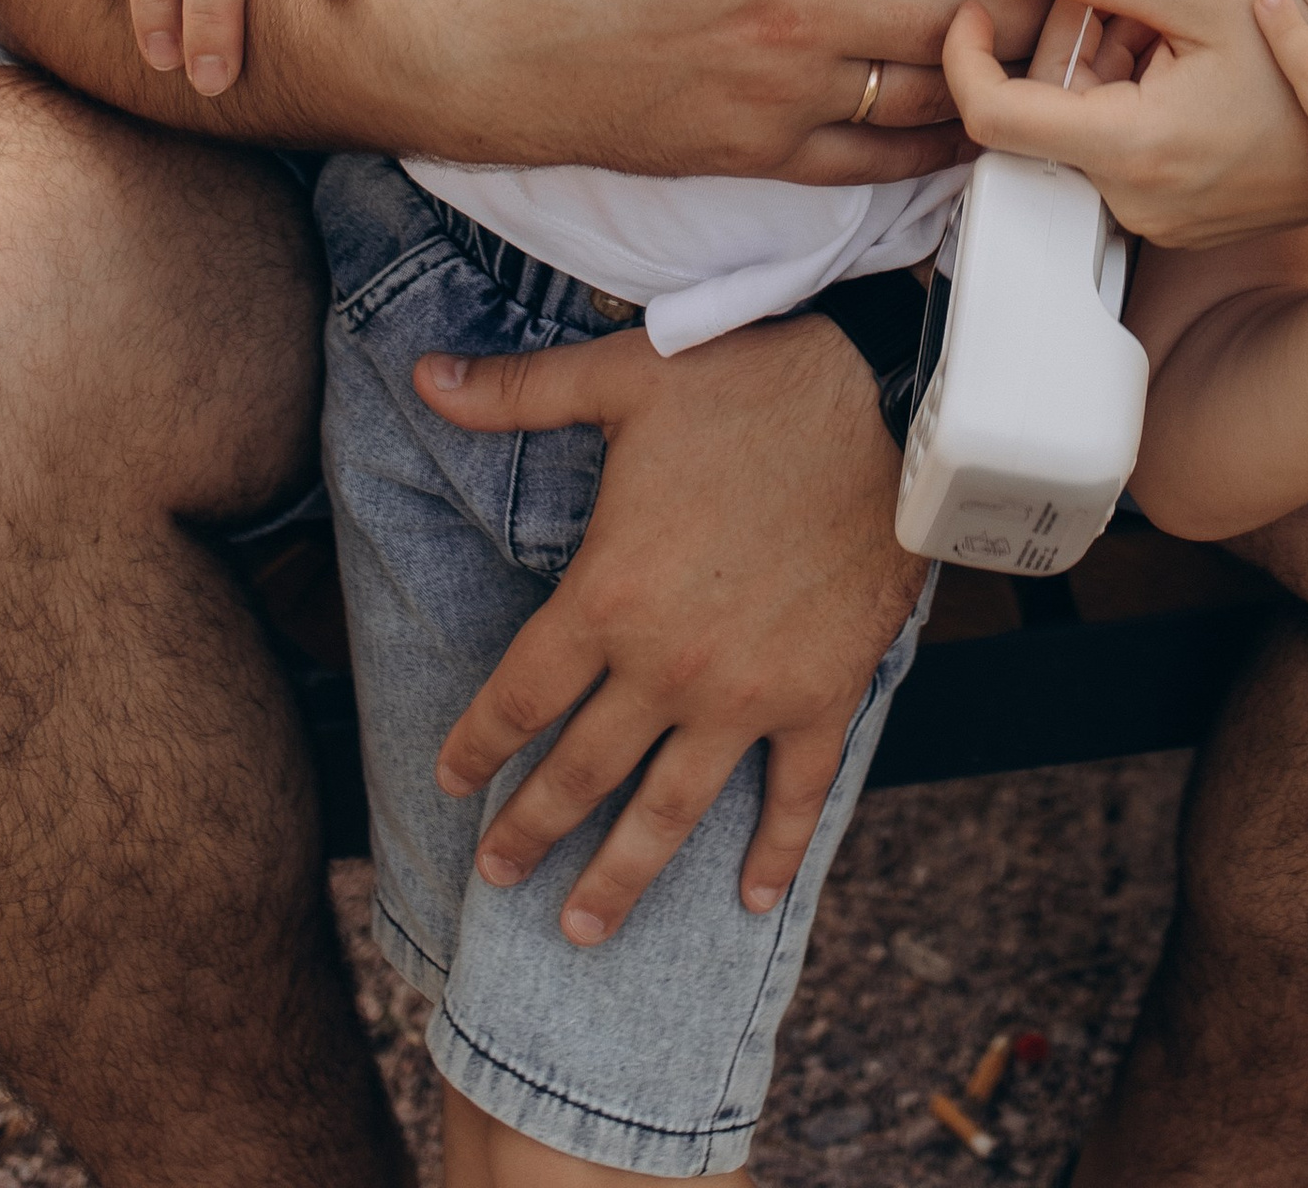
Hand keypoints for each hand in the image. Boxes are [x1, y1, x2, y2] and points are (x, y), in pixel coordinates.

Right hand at [392, 0, 1094, 179]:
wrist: (451, 41)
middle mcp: (789, 2)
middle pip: (960, 11)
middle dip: (1039, 0)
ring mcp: (774, 87)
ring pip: (931, 96)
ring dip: (999, 79)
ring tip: (1052, 63)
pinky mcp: (748, 150)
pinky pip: (872, 165)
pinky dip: (933, 152)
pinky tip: (969, 136)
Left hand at [416, 314, 921, 940]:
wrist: (885, 401)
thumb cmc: (749, 380)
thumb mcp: (621, 376)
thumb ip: (516, 391)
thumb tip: (423, 376)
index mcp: (607, 596)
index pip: (519, 695)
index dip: (477, 743)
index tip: (450, 778)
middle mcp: (666, 666)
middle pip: (580, 773)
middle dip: (529, 830)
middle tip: (495, 875)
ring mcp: (747, 694)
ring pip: (668, 810)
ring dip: (621, 877)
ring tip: (581, 930)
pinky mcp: (821, 695)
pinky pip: (794, 794)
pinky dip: (773, 851)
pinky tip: (749, 898)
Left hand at [942, 0, 1307, 245]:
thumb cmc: (1301, 61)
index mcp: (1133, 149)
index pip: (995, 117)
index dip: (966, 57)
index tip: (974, 12)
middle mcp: (1133, 201)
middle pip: (1042, 113)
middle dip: (1068, 44)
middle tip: (1128, 4)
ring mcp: (1152, 220)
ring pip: (1077, 131)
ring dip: (1100, 71)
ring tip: (1168, 37)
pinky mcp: (1168, 222)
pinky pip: (1111, 155)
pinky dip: (1124, 104)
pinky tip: (1176, 71)